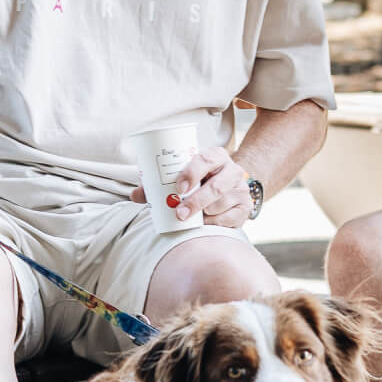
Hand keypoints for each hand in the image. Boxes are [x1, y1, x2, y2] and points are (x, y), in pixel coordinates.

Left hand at [128, 146, 256, 227]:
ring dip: (204, 214)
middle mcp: (232, 170)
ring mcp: (241, 189)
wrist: (228, 189)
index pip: (205, 159)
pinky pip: (230, 218)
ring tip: (191, 220)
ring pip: (221, 204)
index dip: (192, 173)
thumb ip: (158, 185)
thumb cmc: (199, 181)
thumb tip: (136, 195)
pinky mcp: (245, 207)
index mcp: (215, 156)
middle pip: (216, 186)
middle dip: (196, 201)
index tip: (179, 188)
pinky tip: (206, 224)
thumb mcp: (183, 177)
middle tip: (180, 214)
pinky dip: (215, 223)